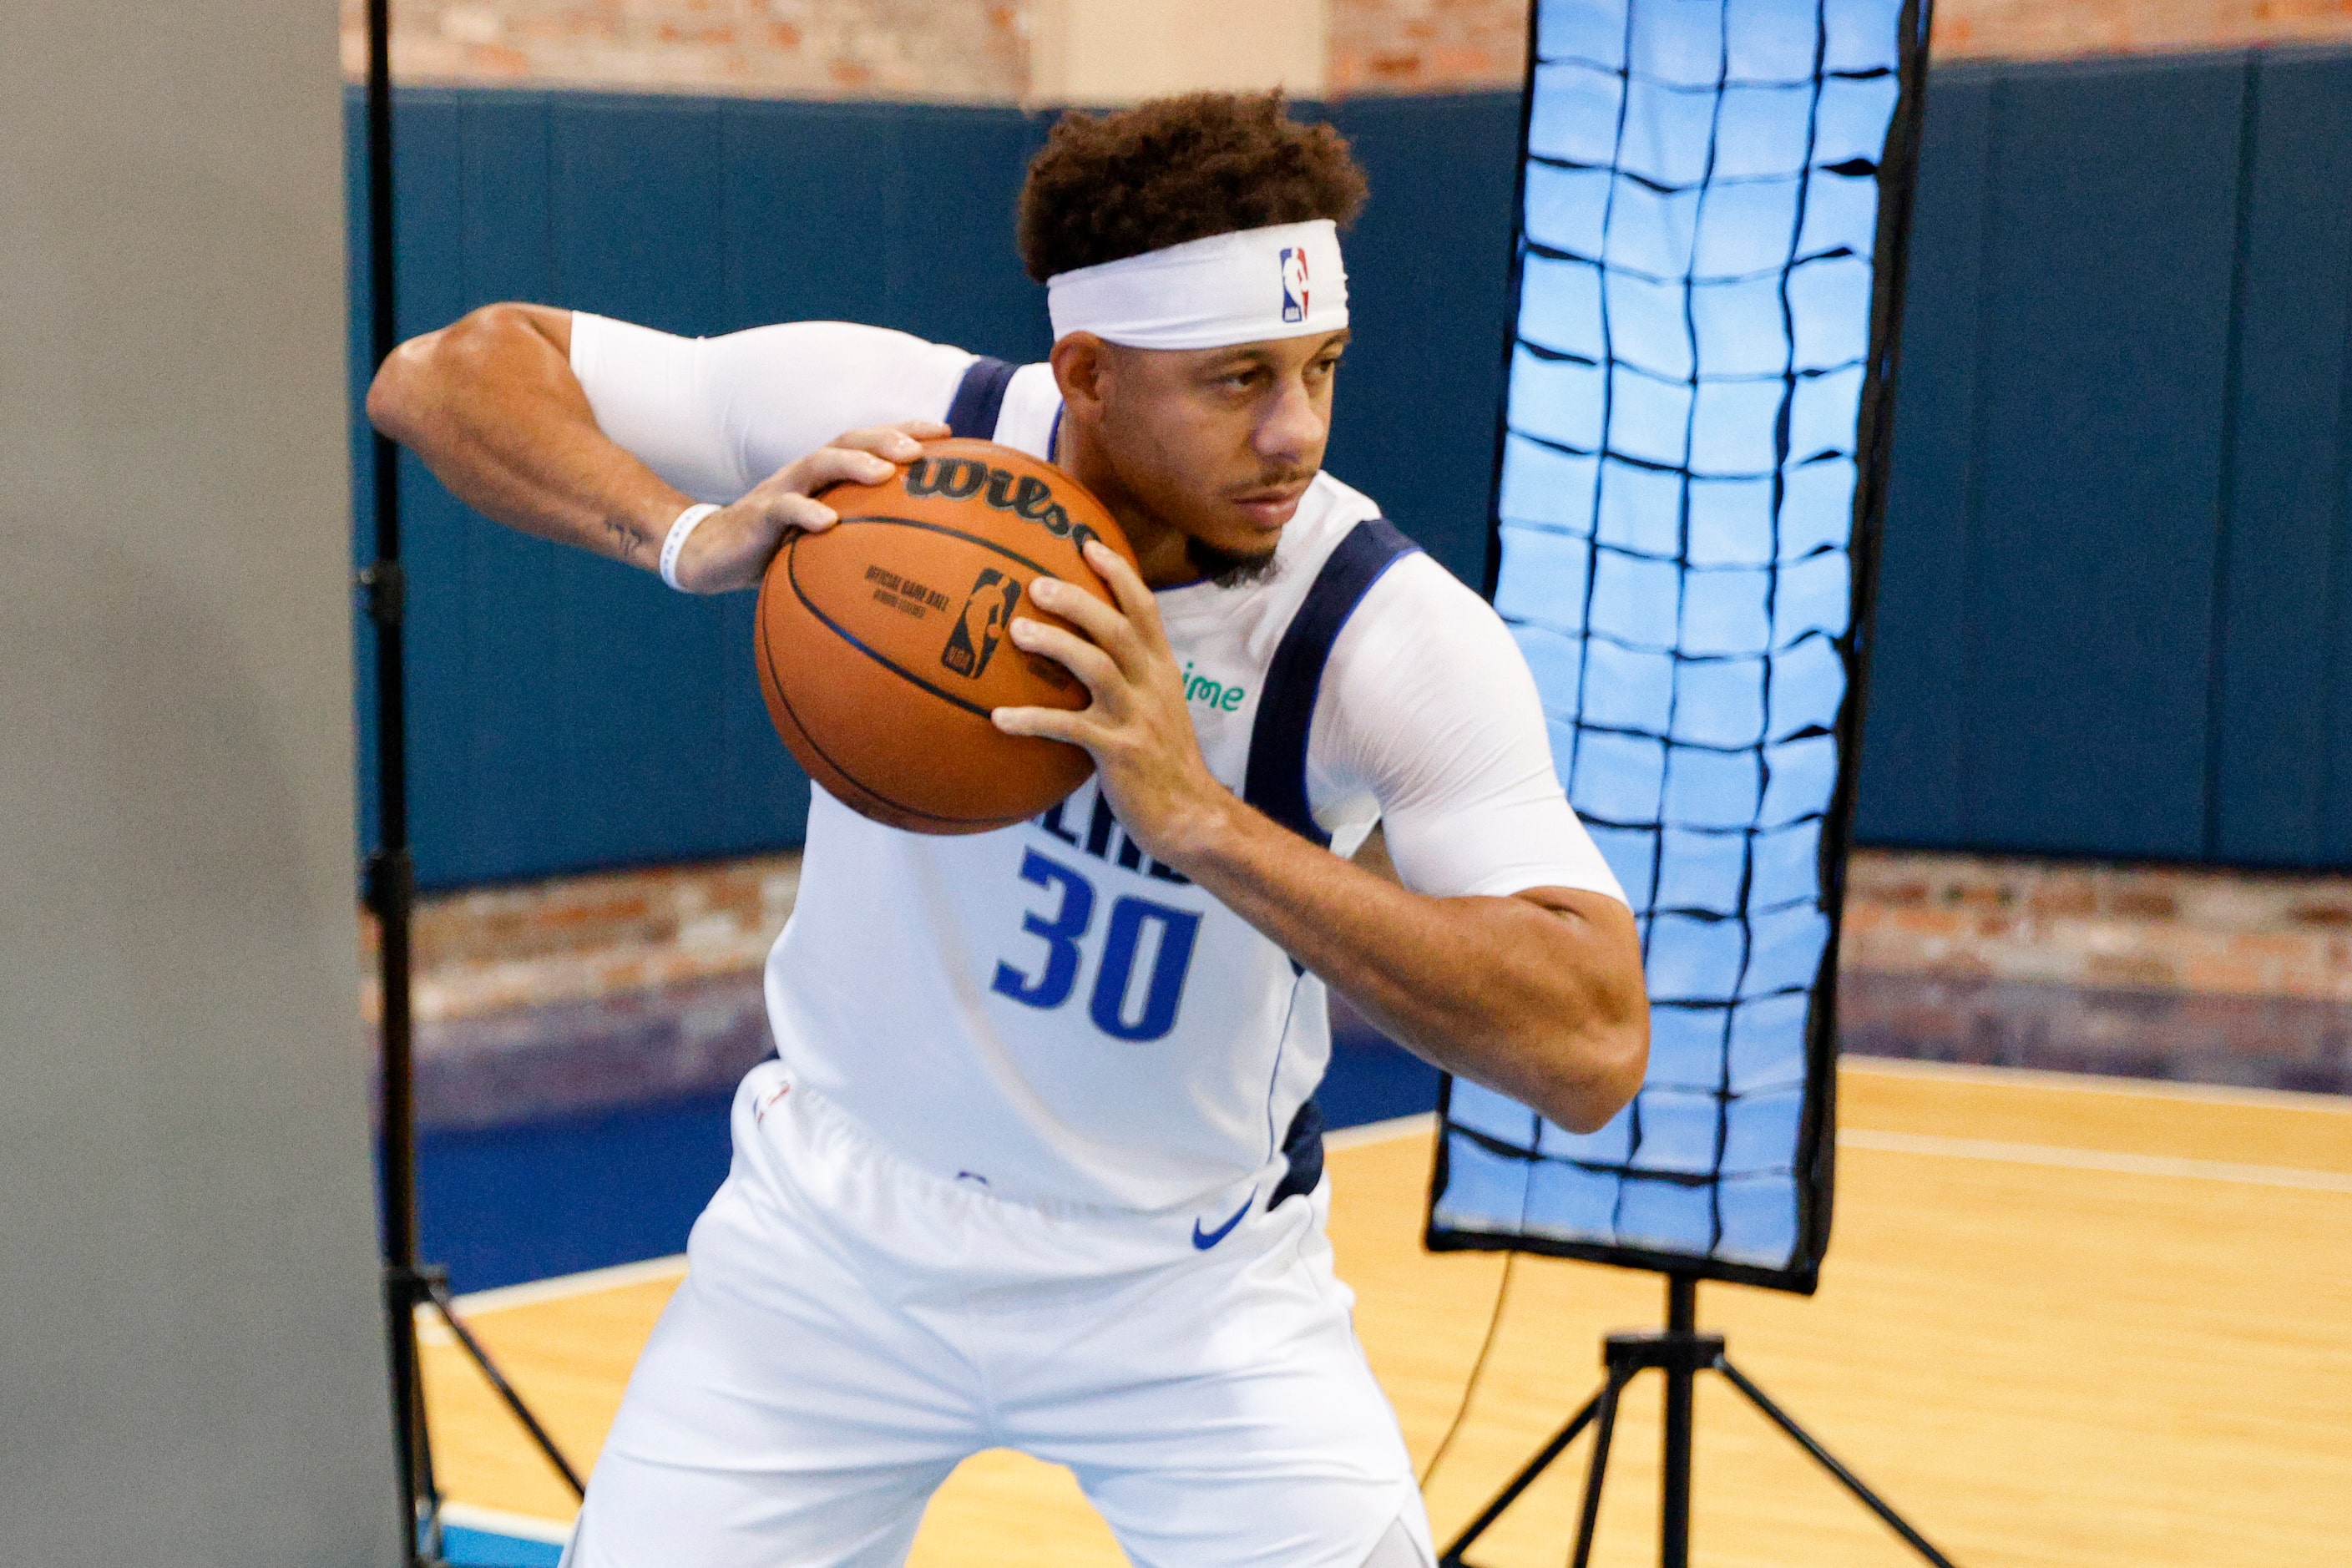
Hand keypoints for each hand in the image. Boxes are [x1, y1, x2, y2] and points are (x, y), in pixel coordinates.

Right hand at [668, 420, 948, 592]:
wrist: (712, 555)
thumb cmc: (778, 547)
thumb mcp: (823, 539)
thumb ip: (860, 535)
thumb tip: (920, 561)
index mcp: (826, 476)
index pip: (870, 442)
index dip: (906, 429)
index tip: (948, 432)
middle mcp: (806, 474)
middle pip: (849, 441)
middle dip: (886, 438)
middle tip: (920, 450)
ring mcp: (782, 490)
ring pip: (818, 464)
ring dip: (853, 464)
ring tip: (884, 474)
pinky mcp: (758, 516)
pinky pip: (784, 510)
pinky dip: (807, 513)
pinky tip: (829, 524)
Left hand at [992, 540, 1236, 866]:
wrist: (1191, 815)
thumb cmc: (1164, 761)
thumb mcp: (1159, 707)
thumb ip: (1131, 676)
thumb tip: (1085, 650)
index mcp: (1163, 669)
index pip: (1144, 608)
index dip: (1117, 572)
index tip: (1087, 542)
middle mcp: (1153, 685)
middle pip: (1116, 627)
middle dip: (1077, 599)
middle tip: (1036, 585)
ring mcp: (1137, 718)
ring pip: (1096, 666)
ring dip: (1054, 644)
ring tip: (1016, 631)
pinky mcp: (1119, 753)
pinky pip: (1069, 728)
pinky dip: (1032, 720)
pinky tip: (998, 719)